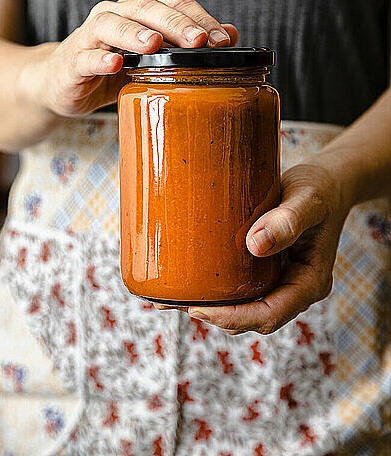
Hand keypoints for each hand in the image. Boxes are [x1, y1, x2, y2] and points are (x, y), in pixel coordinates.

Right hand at [22, 0, 237, 116]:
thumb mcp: (156, 57)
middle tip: (199, 40)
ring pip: (111, 25)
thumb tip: (231, 33)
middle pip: (146, 7)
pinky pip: (86, 57)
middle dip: (175, 23)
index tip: (223, 39)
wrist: (64, 83)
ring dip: (134, 33)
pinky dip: (99, 59)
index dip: (200, 18)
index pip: (174, 4)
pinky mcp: (73, 61)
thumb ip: (188, 44)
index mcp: (140, 11)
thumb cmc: (115, 67)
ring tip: (154, 44)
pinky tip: (114, 65)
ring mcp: (91, 36)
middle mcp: (116, 14)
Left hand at [186, 159, 349, 334]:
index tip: (199, 310)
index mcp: (311, 281)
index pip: (270, 314)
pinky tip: (192, 278)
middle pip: (254, 317)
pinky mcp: (269, 269)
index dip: (234, 318)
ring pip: (246, 306)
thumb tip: (255, 245)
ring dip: (214, 305)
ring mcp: (282, 281)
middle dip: (216, 316)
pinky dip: (219, 287)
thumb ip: (287, 220)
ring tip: (174, 296)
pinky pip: (243, 287)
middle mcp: (296, 288)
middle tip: (175, 302)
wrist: (326, 182)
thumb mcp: (308, 199)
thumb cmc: (320, 189)